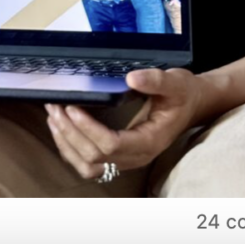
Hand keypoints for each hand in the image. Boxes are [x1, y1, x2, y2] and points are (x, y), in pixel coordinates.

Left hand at [44, 67, 205, 177]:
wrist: (191, 105)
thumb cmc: (183, 94)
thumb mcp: (175, 82)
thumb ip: (155, 81)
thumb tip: (131, 77)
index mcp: (149, 142)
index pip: (111, 144)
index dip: (88, 129)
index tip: (72, 108)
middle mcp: (136, 157)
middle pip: (95, 157)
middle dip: (70, 133)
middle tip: (55, 107)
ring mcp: (127, 160)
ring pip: (88, 166)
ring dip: (67, 144)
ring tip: (53, 117)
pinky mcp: (119, 156)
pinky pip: (90, 163)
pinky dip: (72, 149)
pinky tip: (62, 129)